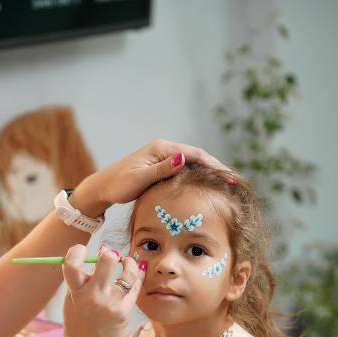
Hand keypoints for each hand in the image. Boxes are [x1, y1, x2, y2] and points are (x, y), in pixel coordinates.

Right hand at [60, 244, 144, 336]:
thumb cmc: (79, 326)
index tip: (83, 251)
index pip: (72, 263)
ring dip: (129, 263)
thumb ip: (81, 280)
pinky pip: (135, 288)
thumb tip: (98, 254)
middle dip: (110, 254)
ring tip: (127, 263)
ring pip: (128, 272)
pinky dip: (136, 279)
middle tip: (112, 256)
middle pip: (106, 261)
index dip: (77, 251)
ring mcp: (110, 304)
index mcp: (75, 293)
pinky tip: (135, 277)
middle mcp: (93, 296)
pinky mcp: (124, 312)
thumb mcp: (72, 302)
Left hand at [70, 138, 235, 214]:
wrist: (102, 187)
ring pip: (192, 162)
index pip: (195, 154)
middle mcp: (164, 148)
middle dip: (217, 168)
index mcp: (161, 148)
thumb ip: (162, 169)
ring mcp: (162, 156)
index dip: (214, 165)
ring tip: (227, 183)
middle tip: (235, 181)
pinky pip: (184, 168)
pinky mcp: (160, 166)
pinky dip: (198, 175)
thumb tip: (183, 158)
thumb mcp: (140, 178)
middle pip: (198, 156)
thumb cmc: (118, 185)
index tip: (229, 177)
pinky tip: (207, 184)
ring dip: (209, 171)